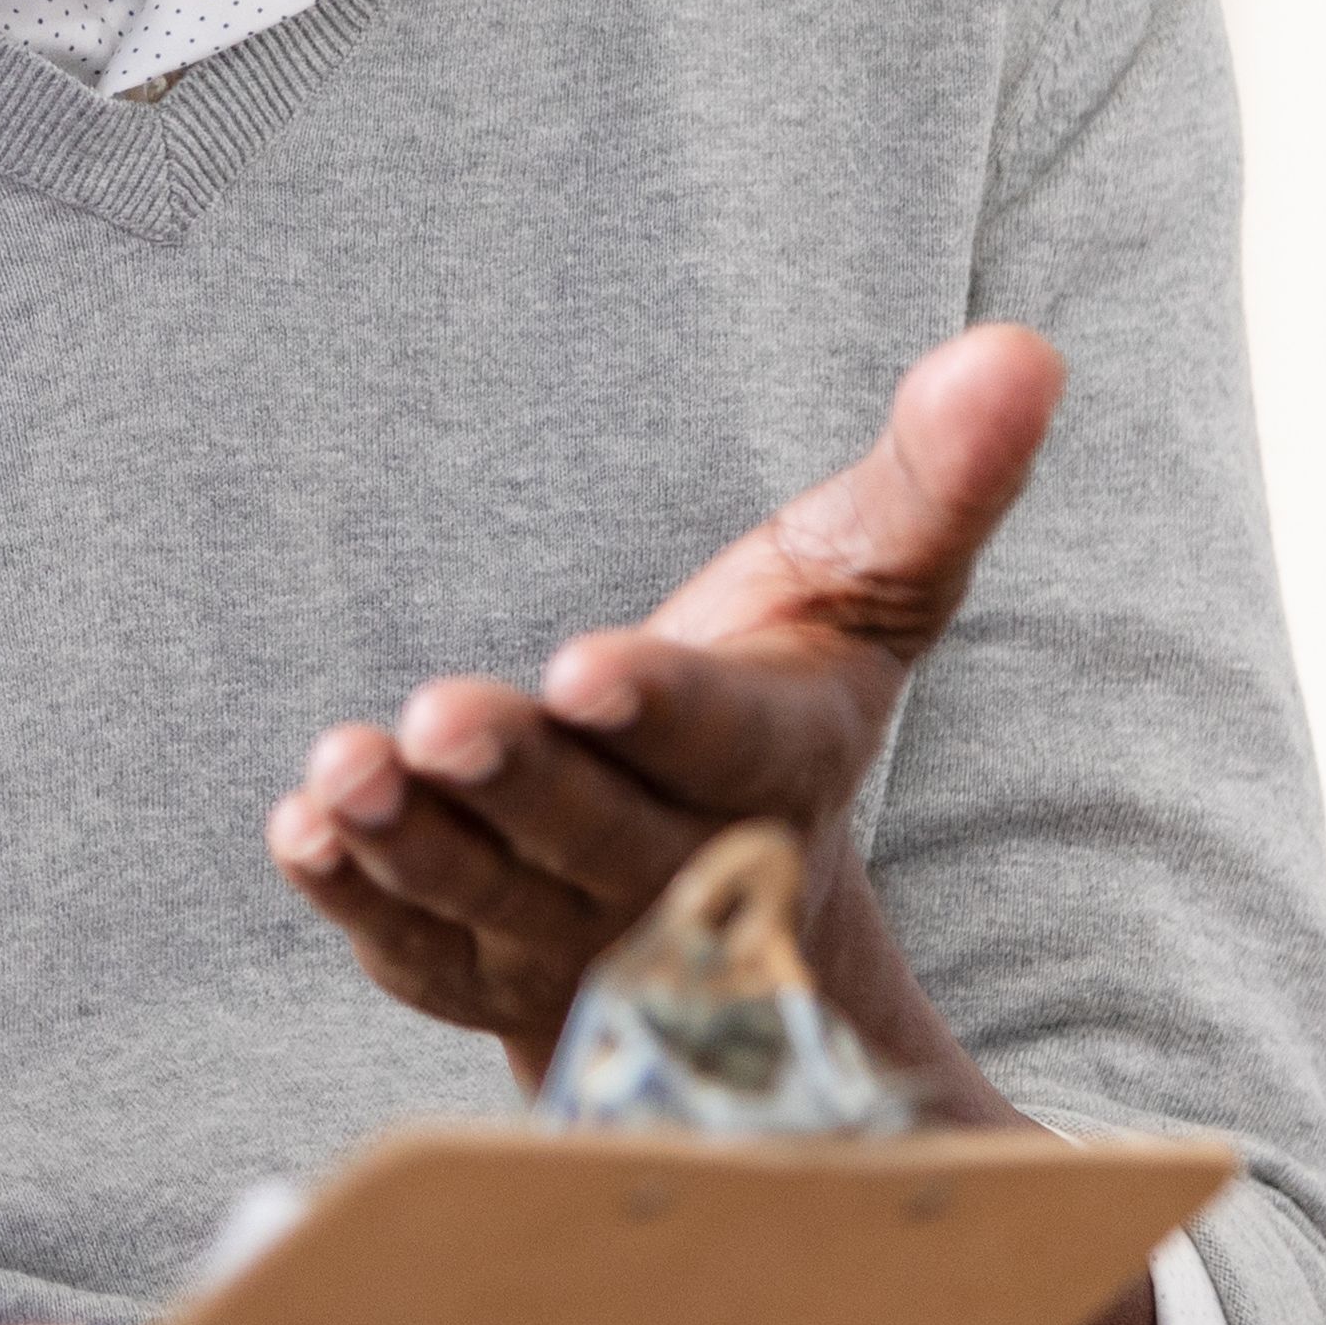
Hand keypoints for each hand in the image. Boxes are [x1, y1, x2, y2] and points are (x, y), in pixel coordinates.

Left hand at [265, 323, 1060, 1089]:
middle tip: (437, 721)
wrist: (734, 900)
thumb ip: (934, 478)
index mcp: (776, 767)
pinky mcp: (483, 972)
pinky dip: (357, 902)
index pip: (719, 744)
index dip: (656, 711)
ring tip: (342, 776)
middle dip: (514, 782)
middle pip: (590, 835)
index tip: (583, 669)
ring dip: (412, 845)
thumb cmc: (785, 695)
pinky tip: (305, 835)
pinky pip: (417, 954)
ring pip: (491, 902)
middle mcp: (678, 871)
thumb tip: (1019, 351)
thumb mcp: (866, 586)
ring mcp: (573, 937)